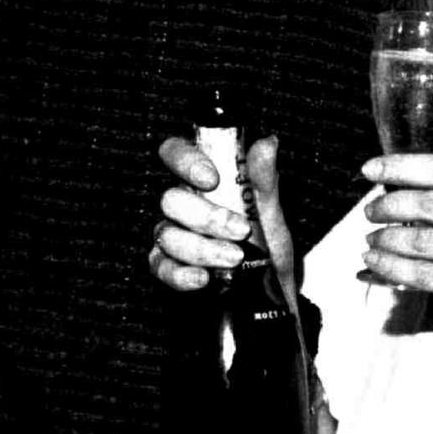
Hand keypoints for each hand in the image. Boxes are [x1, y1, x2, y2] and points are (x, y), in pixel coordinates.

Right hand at [150, 134, 296, 298]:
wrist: (272, 289)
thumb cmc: (267, 243)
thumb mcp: (272, 211)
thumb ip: (264, 180)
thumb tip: (267, 144)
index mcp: (202, 179)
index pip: (175, 153)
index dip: (185, 161)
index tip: (211, 179)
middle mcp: (182, 204)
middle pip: (170, 199)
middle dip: (205, 217)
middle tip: (241, 230)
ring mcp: (171, 235)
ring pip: (167, 235)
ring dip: (202, 248)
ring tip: (235, 259)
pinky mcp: (167, 266)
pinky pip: (160, 267)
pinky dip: (180, 274)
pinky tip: (204, 278)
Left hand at [358, 153, 432, 349]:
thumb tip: (392, 188)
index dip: (401, 166)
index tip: (369, 169)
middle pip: (427, 201)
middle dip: (388, 205)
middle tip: (370, 213)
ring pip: (419, 239)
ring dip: (384, 239)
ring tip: (370, 242)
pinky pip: (421, 273)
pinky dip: (389, 267)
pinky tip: (373, 264)